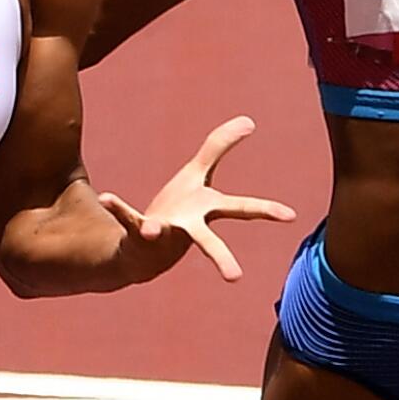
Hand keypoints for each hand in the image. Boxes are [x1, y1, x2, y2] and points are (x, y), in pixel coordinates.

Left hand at [97, 116, 296, 281]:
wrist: (143, 248)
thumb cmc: (178, 210)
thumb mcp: (198, 173)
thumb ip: (220, 146)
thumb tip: (249, 120)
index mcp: (206, 211)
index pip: (242, 209)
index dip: (267, 211)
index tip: (292, 216)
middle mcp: (188, 227)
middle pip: (207, 241)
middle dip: (221, 258)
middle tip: (235, 278)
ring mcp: (163, 233)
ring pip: (160, 233)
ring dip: (156, 230)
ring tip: (153, 230)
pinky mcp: (137, 233)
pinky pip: (127, 218)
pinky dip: (118, 208)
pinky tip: (107, 197)